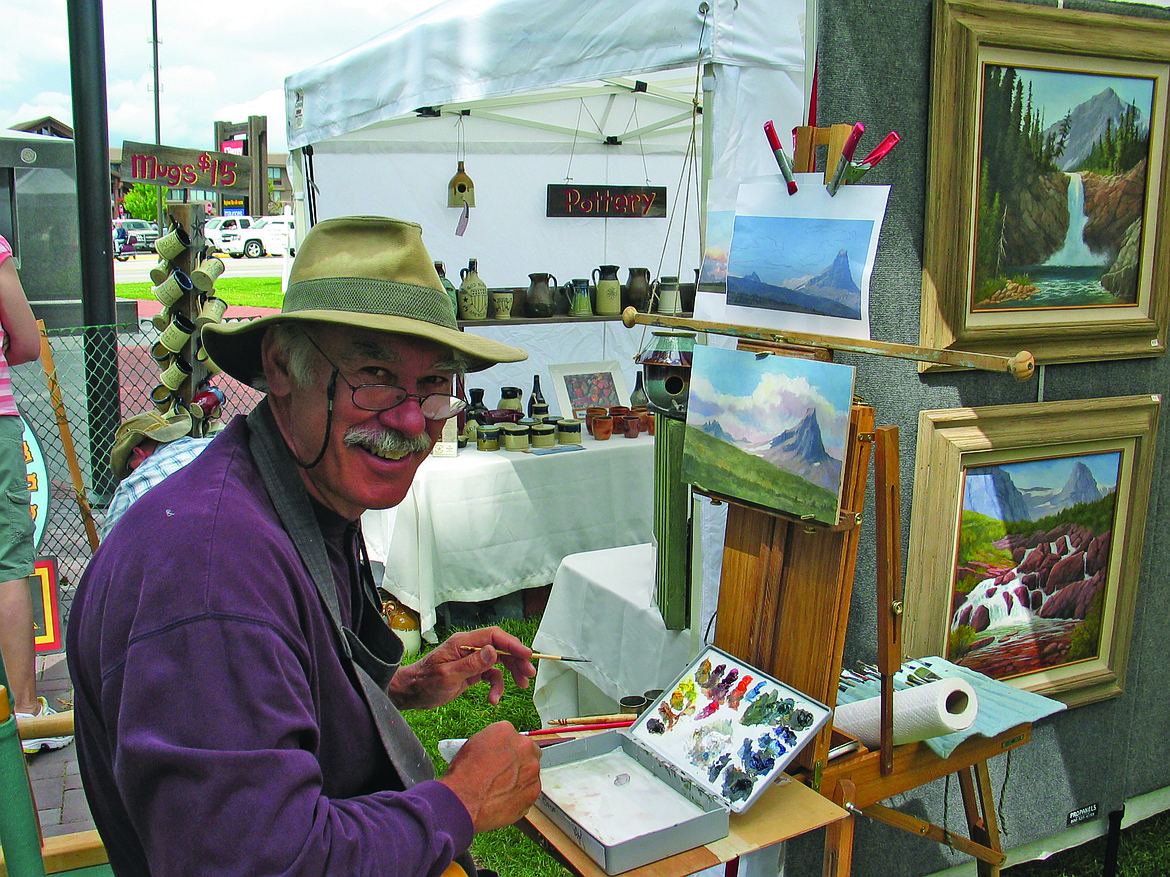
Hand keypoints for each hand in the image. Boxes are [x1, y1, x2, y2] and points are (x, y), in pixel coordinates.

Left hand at [387, 626, 536, 710]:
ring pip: (499, 661)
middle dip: (516, 659)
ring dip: (511, 673)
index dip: (512, 644)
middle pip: (500, 648)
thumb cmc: (425, 683)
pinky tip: (494, 699)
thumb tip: (493, 651)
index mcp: (463, 643)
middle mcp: (469, 648)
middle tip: (529, 674)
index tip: (526, 655)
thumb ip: (472, 664)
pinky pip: (491, 675)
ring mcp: (471, 660)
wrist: (411, 693)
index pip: (493, 636)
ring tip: (521, 686)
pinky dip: (496, 687)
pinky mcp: (472, 672)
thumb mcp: (448, 675)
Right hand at [440, 721, 541, 832]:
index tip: (503, 755)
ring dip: (521, 776)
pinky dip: (521, 793)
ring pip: (531, 770)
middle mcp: (523, 746)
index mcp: (505, 731)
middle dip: (519, 759)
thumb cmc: (463, 776)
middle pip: (528, 749)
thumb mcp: (472, 746)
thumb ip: (491, 741)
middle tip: (505, 770)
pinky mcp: (534, 790)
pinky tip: (505, 797)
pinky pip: (530, 789)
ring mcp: (532, 769)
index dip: (506, 747)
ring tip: (502, 787)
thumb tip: (497, 747)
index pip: (512, 734)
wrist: (465, 803)